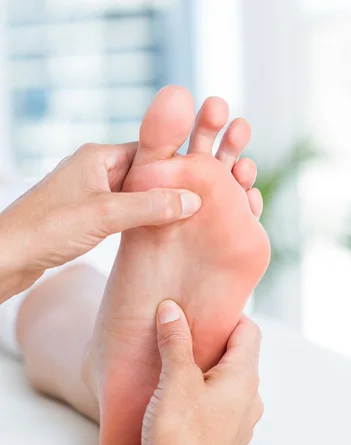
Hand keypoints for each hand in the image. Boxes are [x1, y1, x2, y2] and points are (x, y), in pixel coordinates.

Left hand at [0, 143, 200, 298]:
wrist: (7, 256)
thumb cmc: (48, 229)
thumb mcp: (106, 215)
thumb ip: (150, 207)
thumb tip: (192, 200)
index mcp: (97, 156)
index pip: (148, 152)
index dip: (174, 167)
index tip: (201, 183)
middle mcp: (92, 169)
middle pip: (141, 173)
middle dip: (165, 189)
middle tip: (195, 206)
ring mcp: (86, 192)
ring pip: (130, 195)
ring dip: (150, 208)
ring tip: (178, 223)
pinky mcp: (81, 214)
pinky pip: (118, 212)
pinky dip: (134, 221)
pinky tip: (148, 235)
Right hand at [142, 300, 262, 444]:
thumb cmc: (179, 434)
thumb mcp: (175, 380)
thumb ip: (175, 341)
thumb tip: (171, 309)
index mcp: (245, 378)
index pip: (249, 332)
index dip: (228, 317)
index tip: (202, 312)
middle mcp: (251, 400)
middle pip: (240, 358)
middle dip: (214, 345)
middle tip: (184, 338)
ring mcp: (241, 425)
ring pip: (231, 385)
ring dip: (210, 373)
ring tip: (178, 370)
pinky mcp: (227, 443)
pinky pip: (223, 408)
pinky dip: (207, 397)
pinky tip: (182, 404)